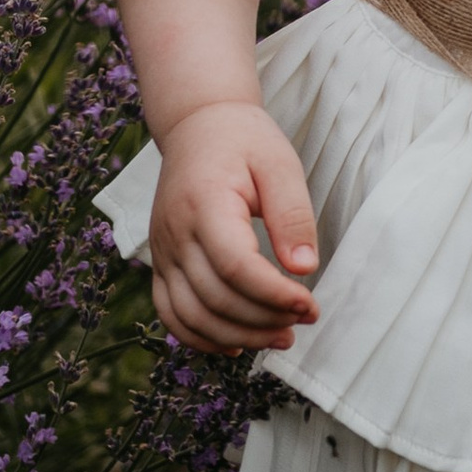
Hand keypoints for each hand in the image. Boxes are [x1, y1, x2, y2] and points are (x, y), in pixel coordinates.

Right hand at [146, 99, 322, 356]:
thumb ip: (291, 216)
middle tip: (304, 321)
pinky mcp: (160, 263)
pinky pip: (171, 314)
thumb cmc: (244, 142)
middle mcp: (174, 233)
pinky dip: (200, 338)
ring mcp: (162, 251)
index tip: (310, 305)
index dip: (274, 295)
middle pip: (215, 298)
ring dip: (237, 337)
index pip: (235, 266)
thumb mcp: (279, 165)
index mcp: (204, 204)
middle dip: (264, 320)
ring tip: (281, 337)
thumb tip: (304, 268)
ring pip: (190, 316)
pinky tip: (237, 344)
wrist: (197, 126)